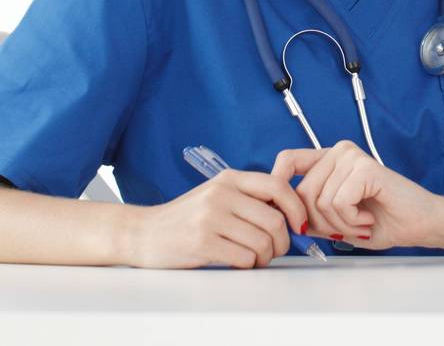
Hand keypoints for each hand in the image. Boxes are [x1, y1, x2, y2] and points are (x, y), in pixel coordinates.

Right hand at [128, 169, 307, 268]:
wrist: (143, 233)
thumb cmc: (187, 218)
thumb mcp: (218, 195)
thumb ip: (250, 198)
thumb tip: (292, 214)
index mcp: (230, 178)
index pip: (278, 186)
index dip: (296, 207)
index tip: (300, 224)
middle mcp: (221, 194)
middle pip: (274, 220)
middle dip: (282, 241)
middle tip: (276, 250)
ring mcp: (210, 217)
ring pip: (262, 242)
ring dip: (266, 257)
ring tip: (256, 258)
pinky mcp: (202, 242)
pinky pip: (244, 258)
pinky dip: (249, 265)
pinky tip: (239, 262)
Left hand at [272, 140, 442, 250]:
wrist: (420, 224)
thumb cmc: (383, 221)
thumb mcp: (334, 222)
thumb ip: (309, 215)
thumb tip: (279, 217)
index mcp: (329, 160)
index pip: (287, 161)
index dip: (278, 187)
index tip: (289, 217)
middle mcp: (339, 152)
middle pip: (301, 193)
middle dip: (320, 223)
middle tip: (347, 227)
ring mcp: (352, 157)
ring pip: (320, 202)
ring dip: (340, 225)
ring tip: (362, 222)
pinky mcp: (365, 168)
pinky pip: (339, 203)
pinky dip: (352, 220)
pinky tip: (368, 219)